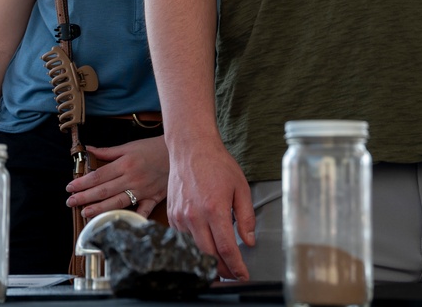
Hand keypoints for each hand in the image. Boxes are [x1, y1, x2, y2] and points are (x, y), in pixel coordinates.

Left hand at [66, 136, 168, 219]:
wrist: (177, 151)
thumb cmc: (152, 147)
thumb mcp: (129, 146)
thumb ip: (108, 151)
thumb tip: (88, 149)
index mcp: (125, 163)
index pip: (99, 175)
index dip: (83, 182)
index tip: (70, 187)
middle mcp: (132, 178)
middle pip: (104, 190)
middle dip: (85, 197)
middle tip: (70, 202)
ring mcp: (142, 190)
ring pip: (118, 202)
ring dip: (99, 209)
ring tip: (85, 213)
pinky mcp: (153, 198)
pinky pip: (142, 211)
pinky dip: (132, 218)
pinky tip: (119, 225)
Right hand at [164, 138, 253, 280]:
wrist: (191, 148)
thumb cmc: (217, 164)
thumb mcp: (240, 187)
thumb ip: (246, 216)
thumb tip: (249, 241)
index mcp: (214, 209)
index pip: (227, 249)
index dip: (236, 267)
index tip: (243, 275)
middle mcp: (195, 216)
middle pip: (208, 256)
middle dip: (223, 270)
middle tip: (233, 273)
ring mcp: (181, 217)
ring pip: (194, 251)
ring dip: (208, 261)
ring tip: (220, 264)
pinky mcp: (172, 216)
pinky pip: (183, 240)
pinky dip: (194, 247)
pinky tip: (205, 245)